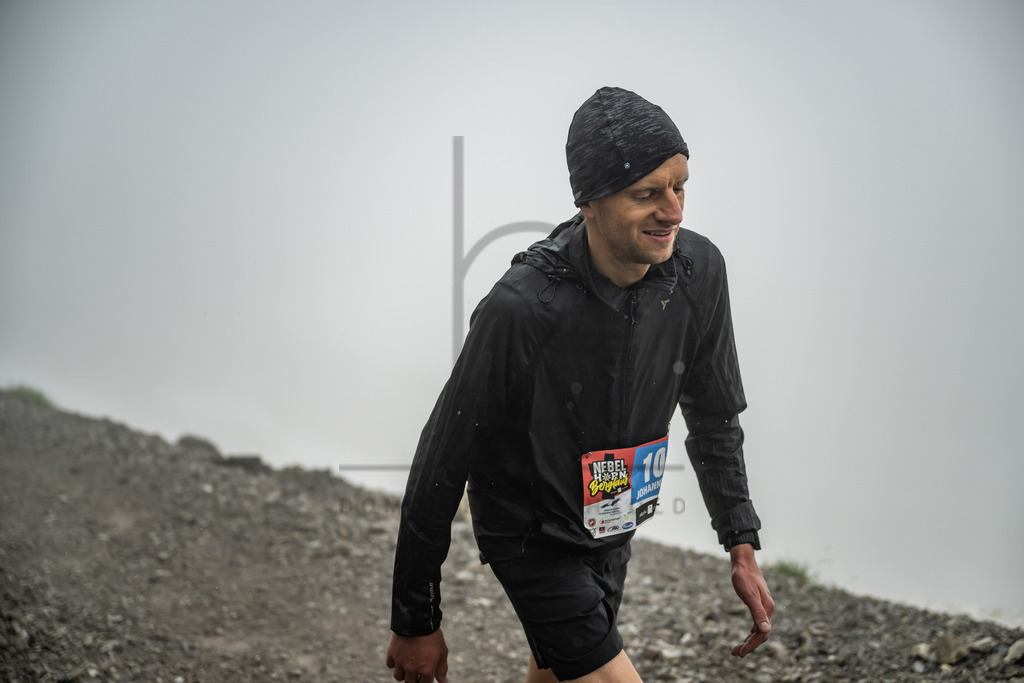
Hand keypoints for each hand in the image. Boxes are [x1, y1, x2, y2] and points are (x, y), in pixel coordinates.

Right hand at [386, 628, 448, 681]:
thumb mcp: (442, 652)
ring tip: (408, 664)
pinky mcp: (392, 654)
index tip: (426, 676)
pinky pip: (390, 665)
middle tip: (417, 671)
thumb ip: (442, 669)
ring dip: (403, 673)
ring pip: (398, 677)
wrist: (417, 619)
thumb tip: (443, 682)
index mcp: (426, 670)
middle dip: (414, 679)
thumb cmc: (432, 635)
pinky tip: (400, 656)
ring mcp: (400, 662)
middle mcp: (412, 669)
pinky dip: (394, 662)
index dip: (425, 681)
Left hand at [728, 543, 773, 657]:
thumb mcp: (748, 594)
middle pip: (761, 634)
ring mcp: (764, 606)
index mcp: (767, 608)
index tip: (739, 653)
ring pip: (759, 629)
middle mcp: (768, 609)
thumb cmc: (743, 576)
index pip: (762, 633)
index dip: (751, 645)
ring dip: (749, 640)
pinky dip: (751, 632)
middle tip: (735, 654)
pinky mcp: (758, 603)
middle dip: (749, 645)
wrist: (743, 560)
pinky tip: (746, 636)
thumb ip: (757, 612)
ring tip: (737, 649)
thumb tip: (766, 630)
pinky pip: (757, 622)